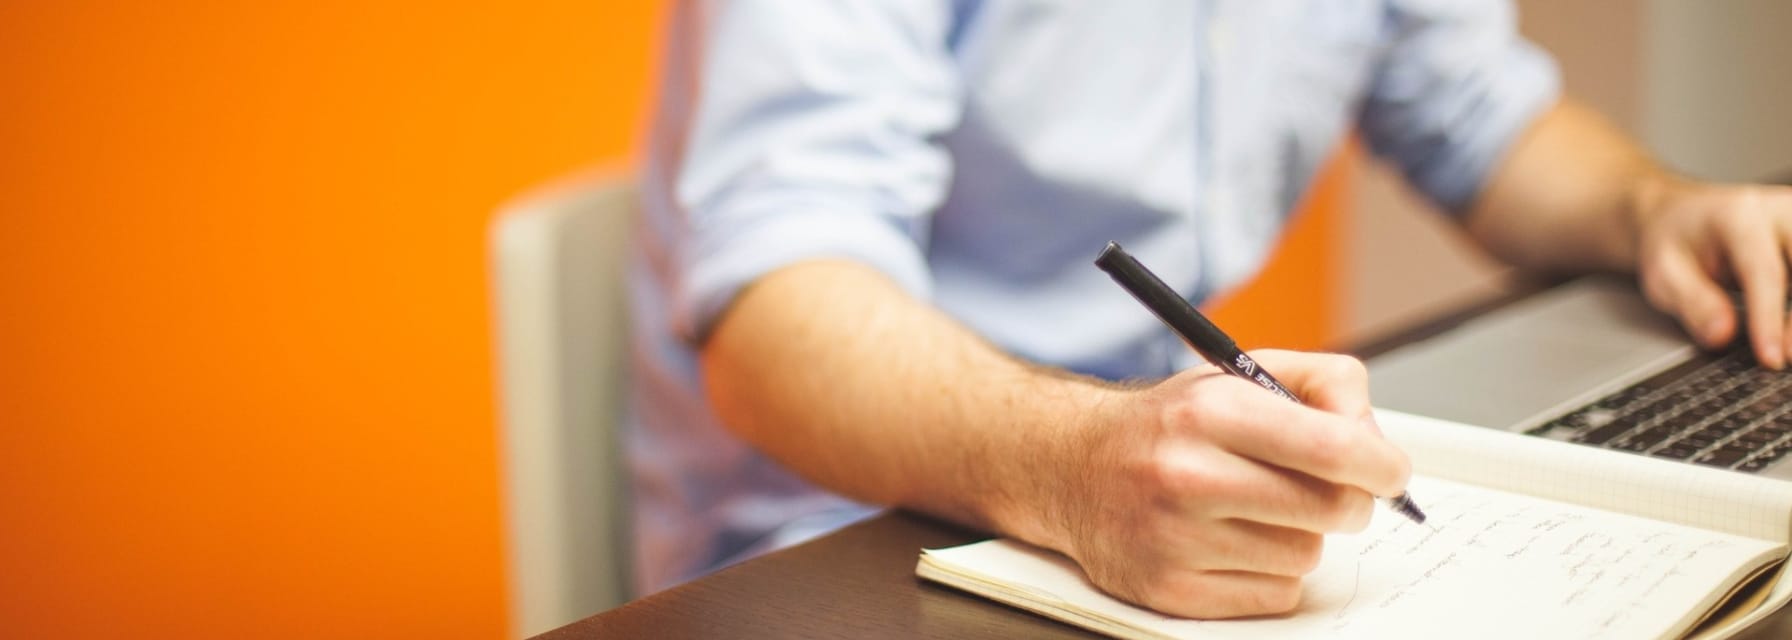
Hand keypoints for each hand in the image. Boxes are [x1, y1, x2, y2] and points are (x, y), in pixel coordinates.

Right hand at [1043, 350, 1411, 617]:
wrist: (1073, 467)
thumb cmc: (1170, 424)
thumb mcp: (1240, 374)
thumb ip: (1323, 384)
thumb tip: (1375, 439)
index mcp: (1209, 412)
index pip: (1332, 448)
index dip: (1382, 464)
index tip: (1389, 471)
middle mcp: (1187, 475)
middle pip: (1332, 509)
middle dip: (1347, 499)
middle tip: (1328, 489)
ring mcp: (1175, 539)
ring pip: (1305, 555)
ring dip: (1299, 535)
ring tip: (1257, 510)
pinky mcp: (1169, 590)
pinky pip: (1275, 595)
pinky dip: (1270, 573)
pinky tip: (1235, 543)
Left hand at [1634, 179, 1791, 367]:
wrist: (1681, 216)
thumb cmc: (1674, 243)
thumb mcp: (1662, 272)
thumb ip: (1692, 302)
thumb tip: (1722, 335)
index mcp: (1739, 216)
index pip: (1766, 271)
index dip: (1770, 319)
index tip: (1772, 358)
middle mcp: (1781, 212)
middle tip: (1787, 356)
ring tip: (1788, 348)